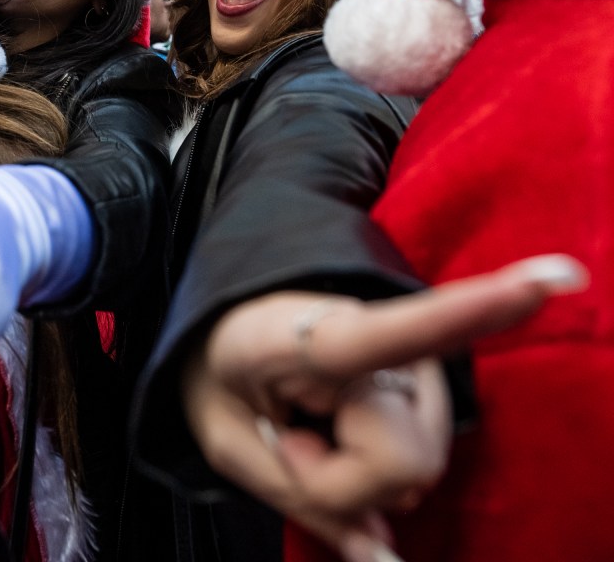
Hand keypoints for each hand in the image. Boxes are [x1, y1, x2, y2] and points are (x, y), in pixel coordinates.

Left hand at [181, 254, 587, 561]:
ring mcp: (413, 357)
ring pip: (413, 471)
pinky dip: (370, 467)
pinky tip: (339, 431)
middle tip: (290, 434)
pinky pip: (417, 460)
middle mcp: (381, 337)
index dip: (477, 309)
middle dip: (338, 480)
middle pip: (399, 466)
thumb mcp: (229, 437)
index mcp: (313, 334)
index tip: (554, 278)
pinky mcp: (428, 378)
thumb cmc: (220, 370)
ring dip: (352, 469)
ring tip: (312, 421)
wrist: (227, 321)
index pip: (398, 329)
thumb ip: (303, 496)